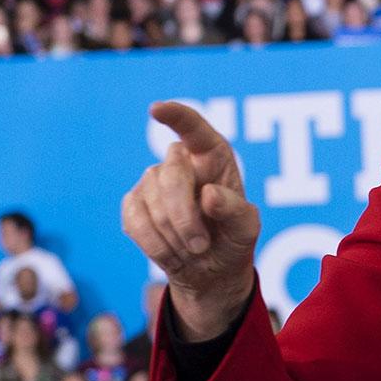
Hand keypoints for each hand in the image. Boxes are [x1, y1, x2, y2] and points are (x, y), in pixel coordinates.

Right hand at [124, 102, 261, 339]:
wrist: (210, 270)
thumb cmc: (232, 239)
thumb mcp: (246, 229)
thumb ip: (235, 211)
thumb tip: (208, 195)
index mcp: (212, 156)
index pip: (194, 129)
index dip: (176, 117)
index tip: (157, 109)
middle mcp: (179, 162)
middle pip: (172, 177)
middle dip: (185, 217)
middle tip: (201, 245)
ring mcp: (152, 181)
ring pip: (152, 203)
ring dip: (175, 236)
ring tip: (193, 249)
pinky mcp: (133, 204)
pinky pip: (135, 222)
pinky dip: (156, 245)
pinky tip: (172, 253)